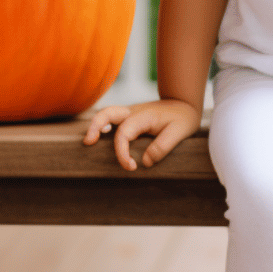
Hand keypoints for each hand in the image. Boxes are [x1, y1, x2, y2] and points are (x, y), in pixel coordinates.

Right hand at [82, 99, 201, 170]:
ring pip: (106, 113)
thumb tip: (145, 162)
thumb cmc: (182, 118)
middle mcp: (133, 112)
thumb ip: (162, 147)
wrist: (184, 104)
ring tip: (88, 141)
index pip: (124, 134)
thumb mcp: (179, 132)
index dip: (122, 152)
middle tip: (88, 143)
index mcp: (143, 116)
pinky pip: (111, 118)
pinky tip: (101, 136)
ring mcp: (129, 113)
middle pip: (107, 113)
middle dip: (95, 127)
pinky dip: (102, 125)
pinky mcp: (129, 117)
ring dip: (95, 125)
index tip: (131, 167)